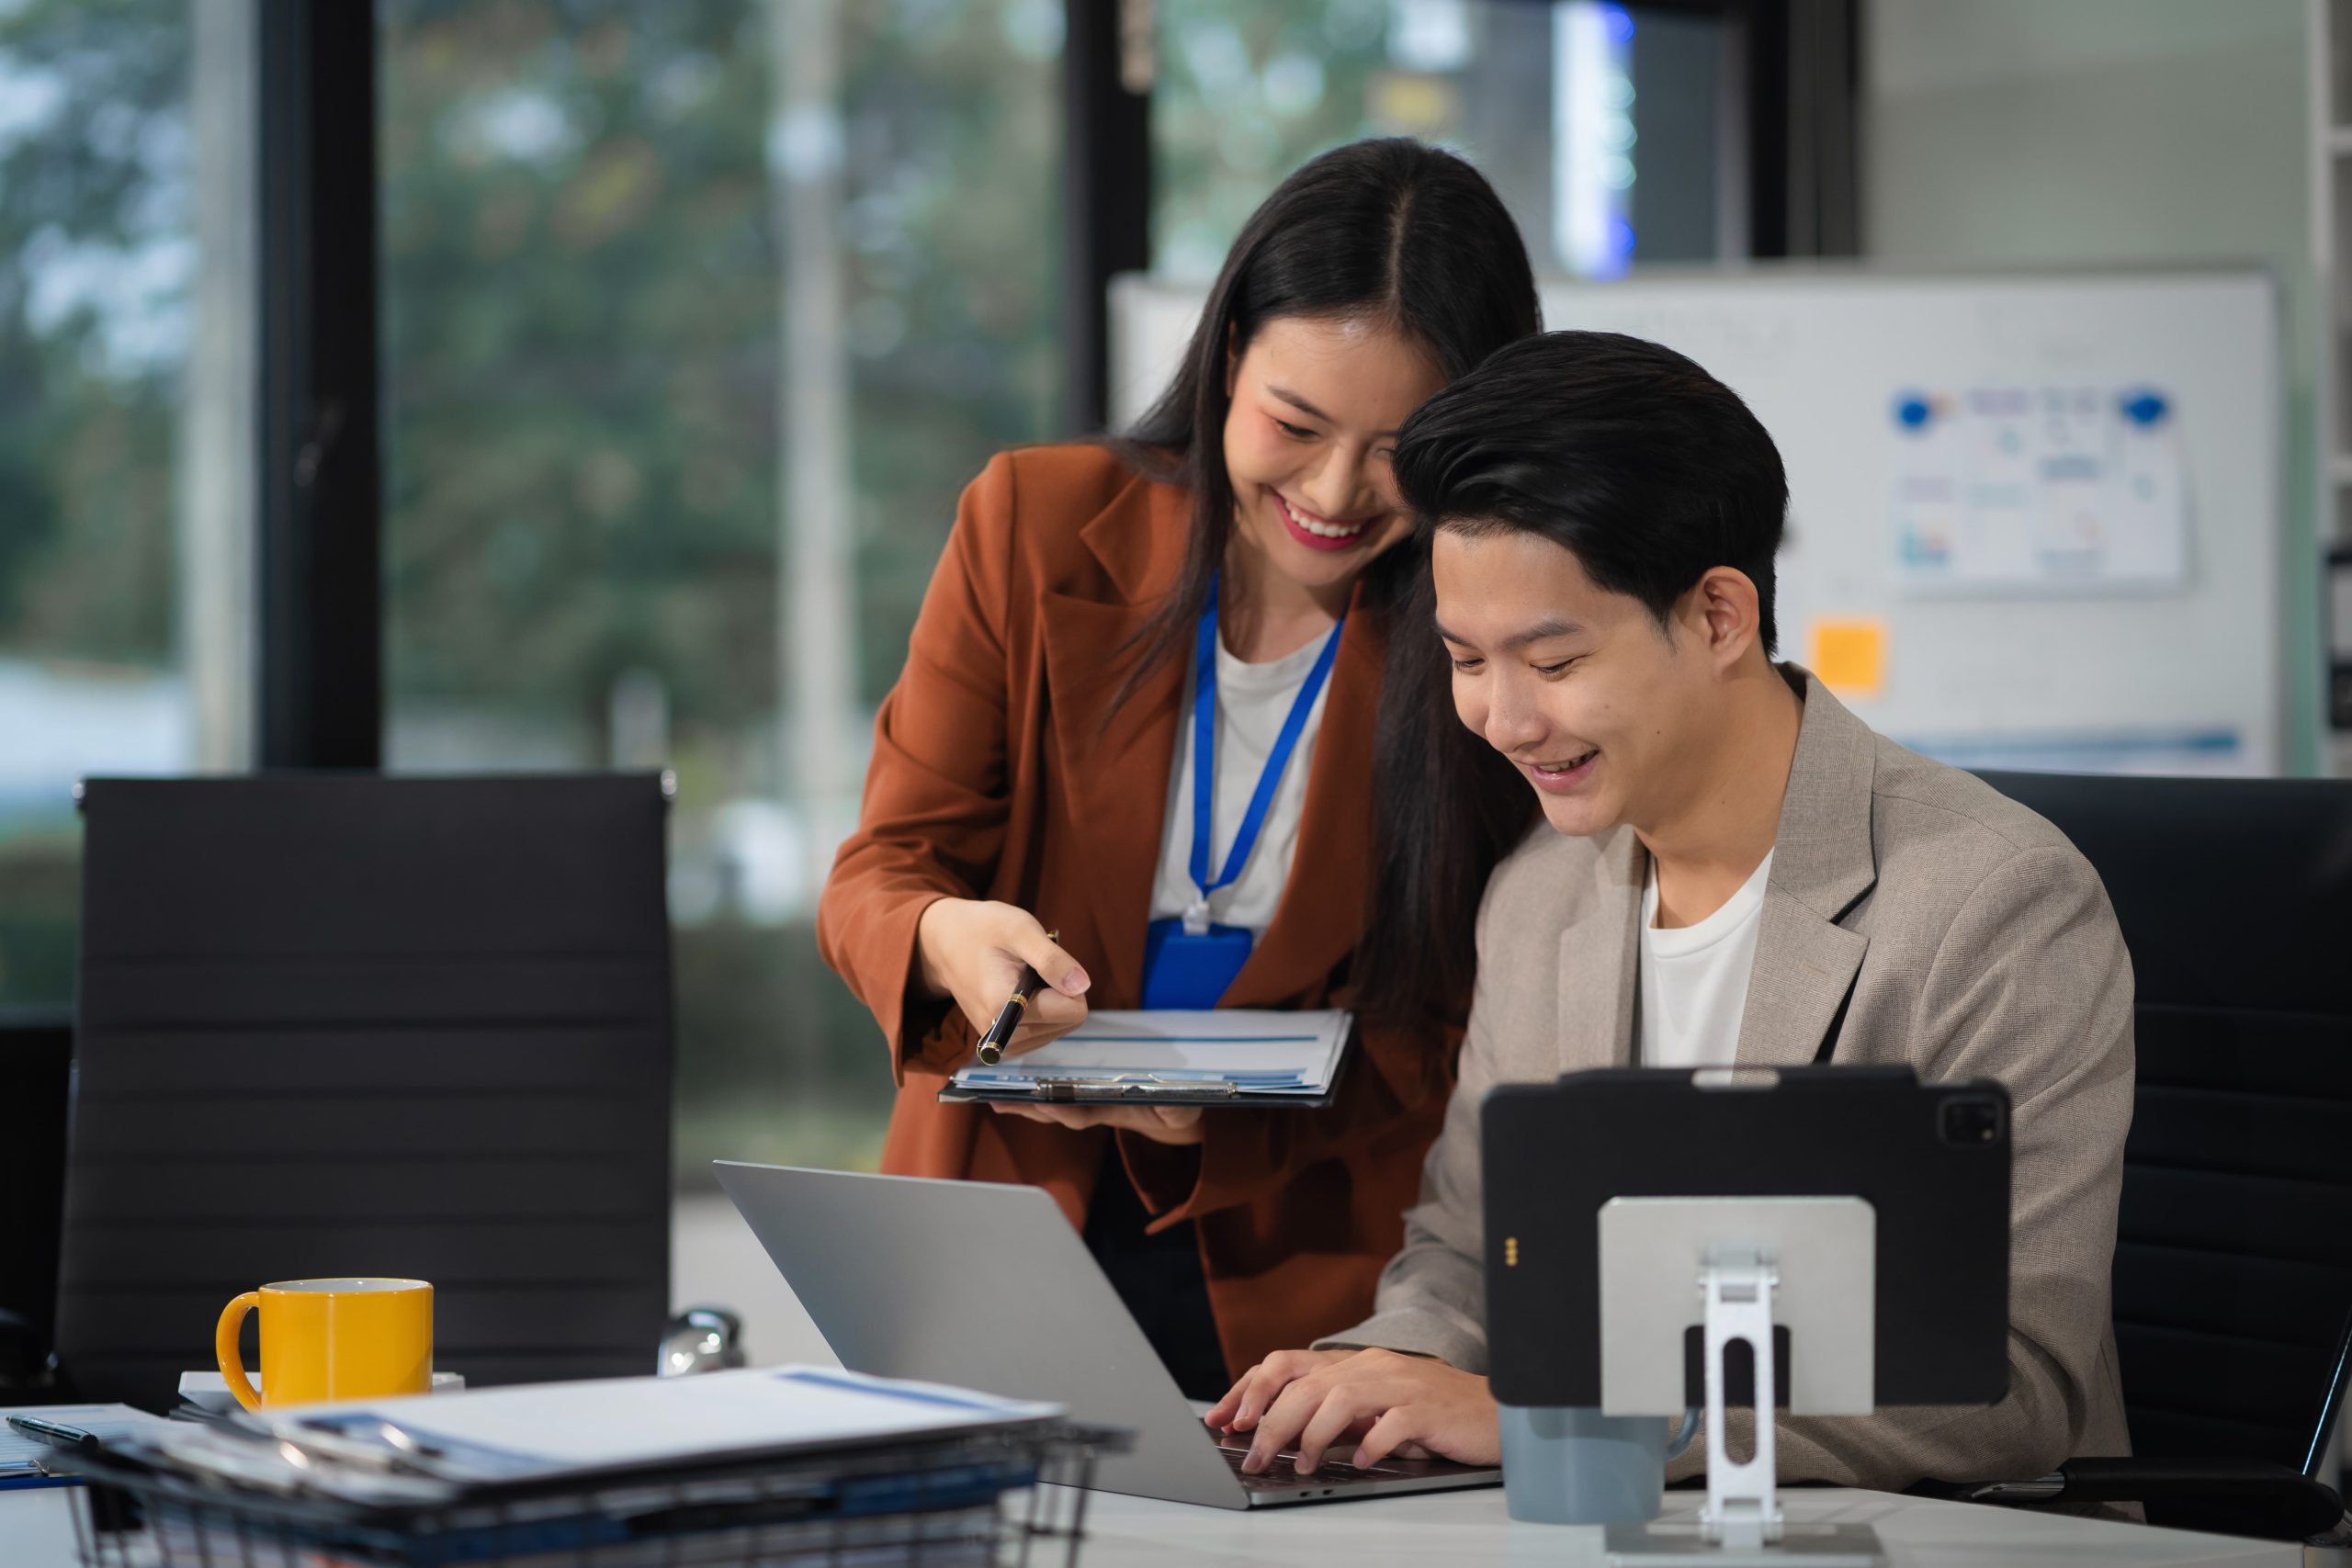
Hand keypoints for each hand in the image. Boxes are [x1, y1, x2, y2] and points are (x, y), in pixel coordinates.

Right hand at [914, 899, 1088, 1059]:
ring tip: (1022, 977)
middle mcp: (1003, 1035)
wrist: (948, 943)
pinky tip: (1021, 992)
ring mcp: (1004, 1044)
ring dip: (1052, 999)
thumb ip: (1052, 959)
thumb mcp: (1020, 929)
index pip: (1073, 1011)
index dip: (1067, 980)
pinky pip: (1048, 1032)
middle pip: (1070, 1021)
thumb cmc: (984, 930)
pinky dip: (1044, 1010)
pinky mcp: (1006, 1046)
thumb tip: (1082, 987)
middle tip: (1031, 968)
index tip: (1044, 961)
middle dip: (1060, 990)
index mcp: (1004, 1007)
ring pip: (1062, 1027)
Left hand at [988, 1101, 1205, 1144]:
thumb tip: (1169, 1101)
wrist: (1173, 1111)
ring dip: (1022, 1098)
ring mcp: (1085, 1099)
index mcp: (1111, 1112)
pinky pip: (1052, 1088)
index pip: (1081, 1114)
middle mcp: (1092, 1108)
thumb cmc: (1174, 1108)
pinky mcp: (1082, 1086)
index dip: (1063, 1110)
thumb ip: (1175, 1108)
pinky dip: (1031, 1087)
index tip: (1045, 1102)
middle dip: (1029, 1107)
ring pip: (1048, 1100)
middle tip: (1003, 1100)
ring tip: (994, 1093)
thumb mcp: (1180, 1111)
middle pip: (1054, 1110)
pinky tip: (1008, 1083)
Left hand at [1205, 1347, 1499, 1474]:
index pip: (1286, 1365)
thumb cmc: (1434, 1414)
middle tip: (1256, 1457)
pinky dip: (1371, 1444)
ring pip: (1339, 1399)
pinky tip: (1363, 1461)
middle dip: (1271, 1423)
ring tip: (1301, 1465)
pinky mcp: (1427, 1408)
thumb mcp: (1375, 1410)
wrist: (1496, 1411)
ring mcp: (1399, 1384)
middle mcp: (1371, 1366)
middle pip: (1305, 1386)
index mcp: (1354, 1364)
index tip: (1225, 1420)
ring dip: (1312, 1435)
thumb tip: (1288, 1440)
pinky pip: (1390, 1424)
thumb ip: (1337, 1418)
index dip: (1249, 1390)